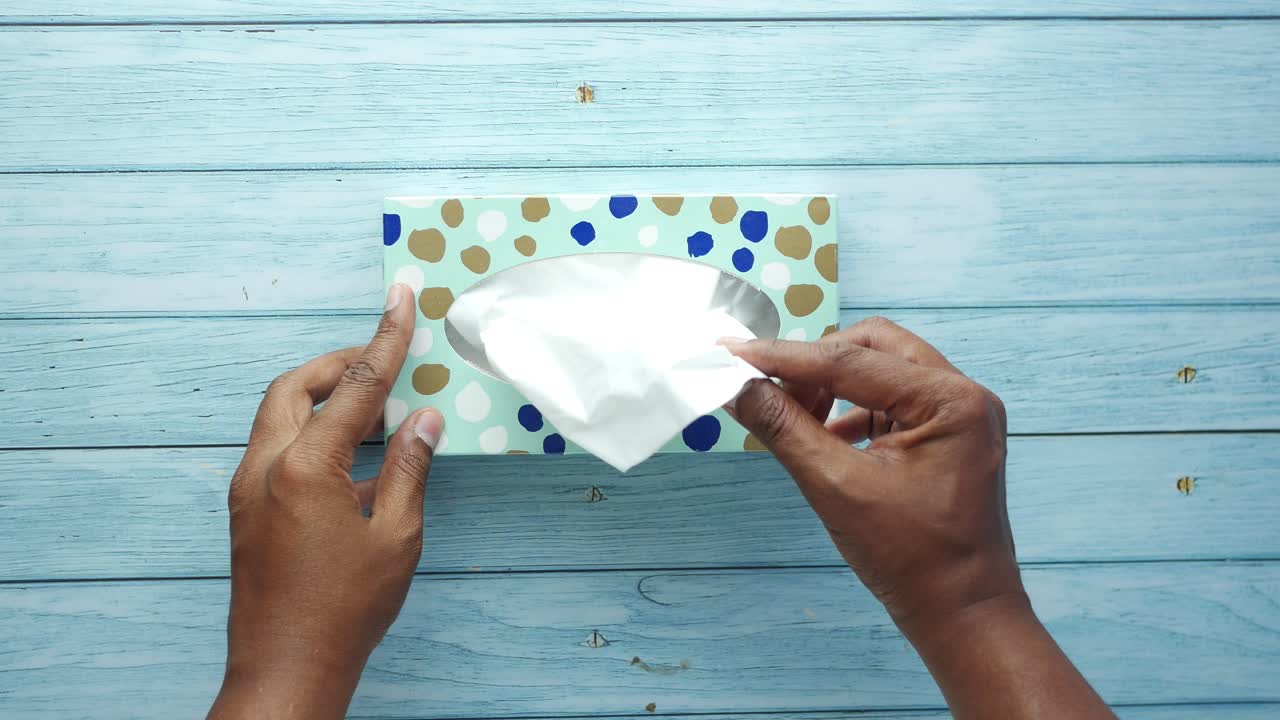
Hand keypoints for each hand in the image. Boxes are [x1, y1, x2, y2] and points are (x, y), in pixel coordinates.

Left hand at [209, 284, 443, 719]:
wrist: (286, 668)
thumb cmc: (344, 610)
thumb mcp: (395, 535)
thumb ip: (408, 468)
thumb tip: (423, 420)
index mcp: (304, 467)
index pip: (355, 387)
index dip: (385, 340)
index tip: (400, 300)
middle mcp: (264, 467)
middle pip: (295, 386)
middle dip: (339, 363)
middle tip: (381, 357)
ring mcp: (247, 489)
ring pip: (278, 415)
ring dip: (323, 398)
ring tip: (372, 406)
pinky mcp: (246, 511)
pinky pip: (275, 448)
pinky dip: (311, 432)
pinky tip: (349, 457)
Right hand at [723, 317, 1113, 718]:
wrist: (963, 614)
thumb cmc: (912, 560)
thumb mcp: (836, 488)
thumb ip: (784, 429)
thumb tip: (739, 388)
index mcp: (950, 401)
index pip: (851, 361)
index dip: (785, 357)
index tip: (735, 352)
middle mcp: (963, 395)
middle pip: (873, 347)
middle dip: (815, 363)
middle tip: (767, 387)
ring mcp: (960, 414)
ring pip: (882, 369)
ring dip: (832, 386)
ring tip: (794, 418)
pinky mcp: (948, 435)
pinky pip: (892, 401)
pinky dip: (852, 410)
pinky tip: (822, 437)